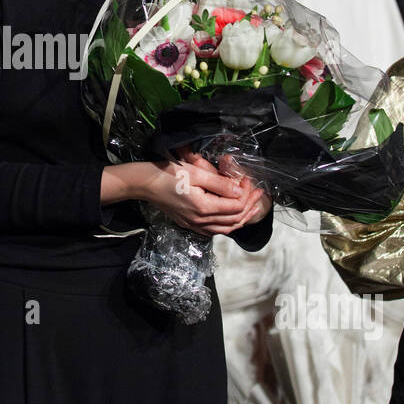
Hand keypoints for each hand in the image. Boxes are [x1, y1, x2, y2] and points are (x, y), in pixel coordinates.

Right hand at [143, 150, 269, 235]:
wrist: (144, 184)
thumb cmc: (168, 174)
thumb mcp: (196, 173)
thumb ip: (220, 183)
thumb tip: (239, 190)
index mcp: (203, 208)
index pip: (235, 206)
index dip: (247, 194)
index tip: (249, 180)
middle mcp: (200, 221)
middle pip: (234, 220)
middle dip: (250, 206)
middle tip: (259, 193)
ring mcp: (194, 225)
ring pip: (225, 229)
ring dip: (241, 219)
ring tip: (253, 208)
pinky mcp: (189, 224)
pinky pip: (214, 230)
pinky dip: (227, 225)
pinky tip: (232, 217)